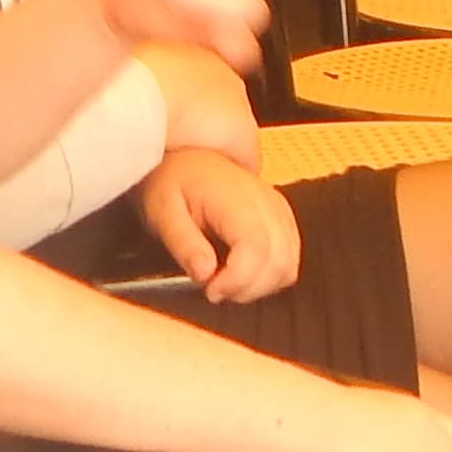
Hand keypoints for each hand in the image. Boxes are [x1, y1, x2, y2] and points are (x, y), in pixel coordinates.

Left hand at [139, 147, 300, 303]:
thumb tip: (204, 274)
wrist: (186, 160)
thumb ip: (184, 244)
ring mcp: (278, 209)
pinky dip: (270, 276)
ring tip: (227, 282)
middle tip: (215, 289)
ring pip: (288, 266)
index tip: (211, 291)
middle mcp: (266, 202)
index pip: (256, 249)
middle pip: (279, 262)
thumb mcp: (162, 212)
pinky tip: (243, 274)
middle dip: (247, 289)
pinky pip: (289, 258)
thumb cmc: (172, 182)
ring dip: (260, 286)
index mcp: (236, 198)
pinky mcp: (282, 218)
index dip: (238, 280)